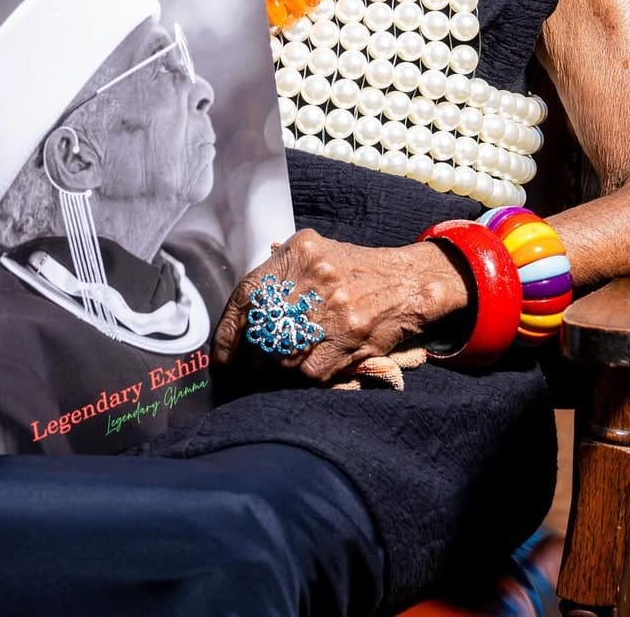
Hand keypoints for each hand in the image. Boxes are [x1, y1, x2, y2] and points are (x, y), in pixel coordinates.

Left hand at [213, 229, 470, 383]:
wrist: (406, 283)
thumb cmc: (352, 269)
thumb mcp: (313, 251)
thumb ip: (279, 269)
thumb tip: (243, 309)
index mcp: (299, 253)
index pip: (246, 295)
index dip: (228, 331)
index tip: (223, 354)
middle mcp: (314, 278)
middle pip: (261, 330)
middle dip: (248, 356)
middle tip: (242, 369)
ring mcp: (332, 311)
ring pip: (282, 355)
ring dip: (270, 371)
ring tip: (266, 374)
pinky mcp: (348, 340)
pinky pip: (309, 371)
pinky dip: (299, 377)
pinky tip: (299, 373)